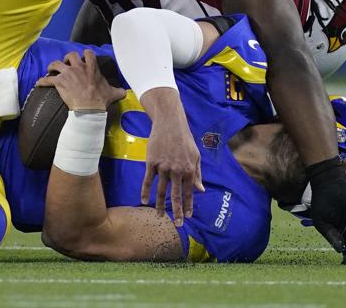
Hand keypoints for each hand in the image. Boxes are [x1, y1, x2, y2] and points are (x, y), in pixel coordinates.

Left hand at [36, 50, 125, 112]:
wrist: (89, 108)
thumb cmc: (100, 100)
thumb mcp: (112, 93)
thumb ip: (118, 90)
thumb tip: (125, 92)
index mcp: (91, 68)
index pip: (88, 54)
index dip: (84, 55)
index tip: (83, 59)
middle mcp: (79, 67)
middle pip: (71, 55)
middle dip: (67, 59)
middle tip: (66, 65)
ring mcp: (68, 73)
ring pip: (56, 64)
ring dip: (52, 67)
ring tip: (50, 70)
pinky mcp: (59, 82)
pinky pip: (47, 80)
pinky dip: (42, 81)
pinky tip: (38, 83)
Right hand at [139, 89, 202, 226]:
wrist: (170, 123)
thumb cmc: (184, 139)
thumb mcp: (195, 156)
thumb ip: (197, 174)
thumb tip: (201, 190)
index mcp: (189, 169)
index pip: (188, 192)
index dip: (188, 206)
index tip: (187, 217)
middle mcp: (177, 170)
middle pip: (175, 195)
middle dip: (176, 211)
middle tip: (177, 224)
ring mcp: (163, 167)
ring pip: (160, 191)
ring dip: (160, 205)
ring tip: (160, 215)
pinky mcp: (151, 162)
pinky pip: (147, 180)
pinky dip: (145, 192)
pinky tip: (144, 202)